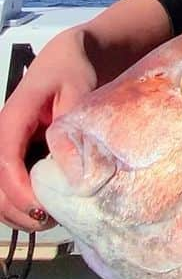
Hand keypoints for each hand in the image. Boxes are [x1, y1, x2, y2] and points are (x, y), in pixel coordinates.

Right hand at [0, 27, 96, 229]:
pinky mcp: (16, 152)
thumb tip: (69, 161)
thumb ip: (70, 124)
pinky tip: (43, 210)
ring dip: (16, 210)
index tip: (43, 208)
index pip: (5, 162)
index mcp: (12, 120)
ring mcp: (7, 146)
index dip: (20, 190)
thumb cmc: (73, 71)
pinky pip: (8, 183)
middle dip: (17, 207)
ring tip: (47, 220)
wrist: (68, 58)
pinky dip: (20, 201)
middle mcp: (3, 136)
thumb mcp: (78, 90)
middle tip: (49, 221)